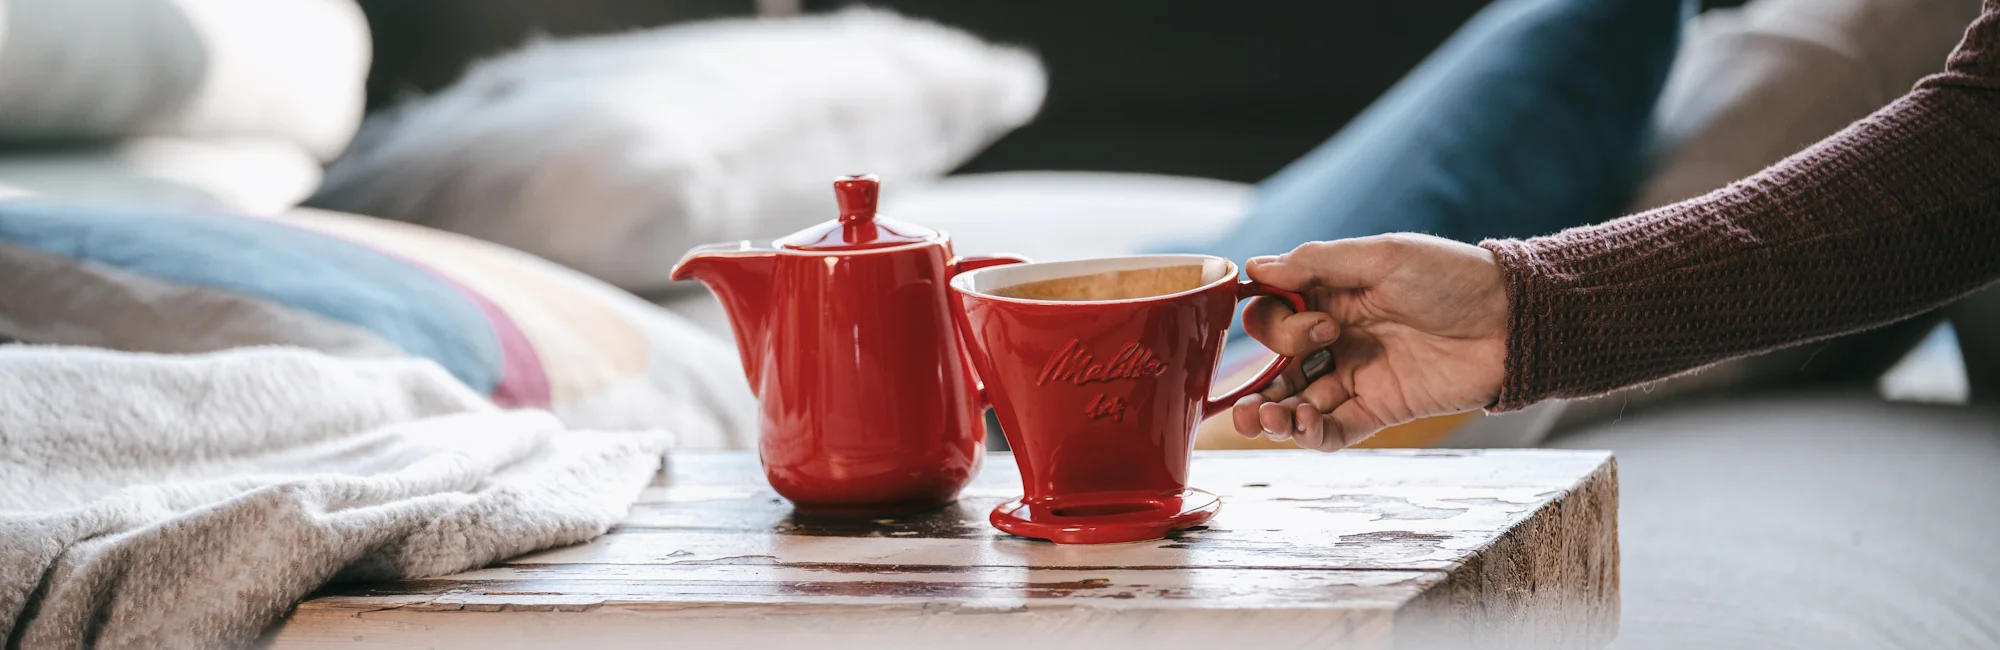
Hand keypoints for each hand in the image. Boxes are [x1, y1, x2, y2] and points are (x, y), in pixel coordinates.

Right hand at [1229, 234, 1508, 450]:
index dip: (1275, 325)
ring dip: (1273, 415)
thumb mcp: (1383, 256)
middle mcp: (1337, 337)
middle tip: (1264, 396)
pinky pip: (1334, 429)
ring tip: (1266, 420)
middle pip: (1277, 366)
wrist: (1512, 321)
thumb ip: (1318, 263)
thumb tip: (1255, 267)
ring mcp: (1357, 375)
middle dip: (1257, 385)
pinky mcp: (1380, 408)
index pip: (1275, 315)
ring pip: (1297, 403)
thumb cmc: (1452, 277)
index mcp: (1332, 295)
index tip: (1314, 323)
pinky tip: (1303, 427)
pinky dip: (1311, 434)